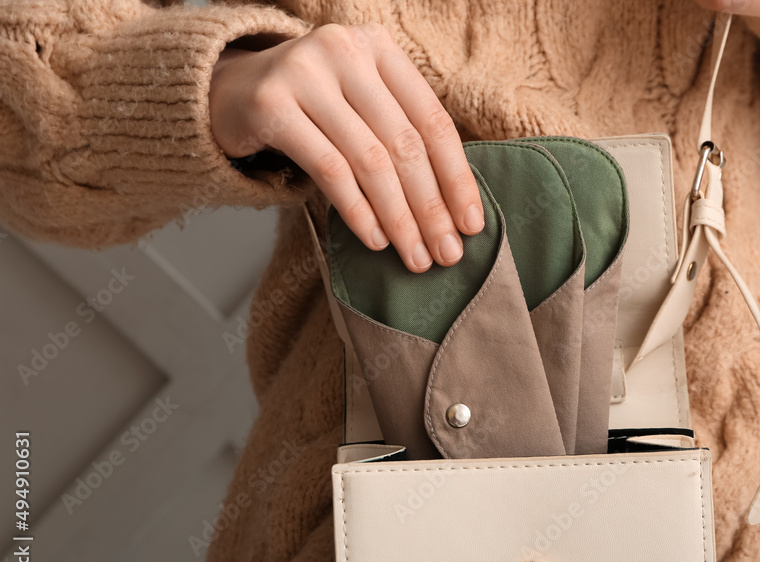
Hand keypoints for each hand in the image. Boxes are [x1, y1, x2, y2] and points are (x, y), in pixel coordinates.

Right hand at [209, 23, 484, 272]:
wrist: (229, 92)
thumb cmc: (312, 107)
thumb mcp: (361, 102)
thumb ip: (402, 133)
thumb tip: (455, 208)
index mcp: (380, 48)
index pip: (432, 121)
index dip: (456, 177)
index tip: (471, 224)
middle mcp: (345, 51)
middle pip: (405, 144)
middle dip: (431, 208)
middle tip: (446, 253)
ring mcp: (305, 74)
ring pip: (370, 161)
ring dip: (398, 219)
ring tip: (413, 256)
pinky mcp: (271, 105)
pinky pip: (329, 169)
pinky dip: (357, 210)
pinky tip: (375, 239)